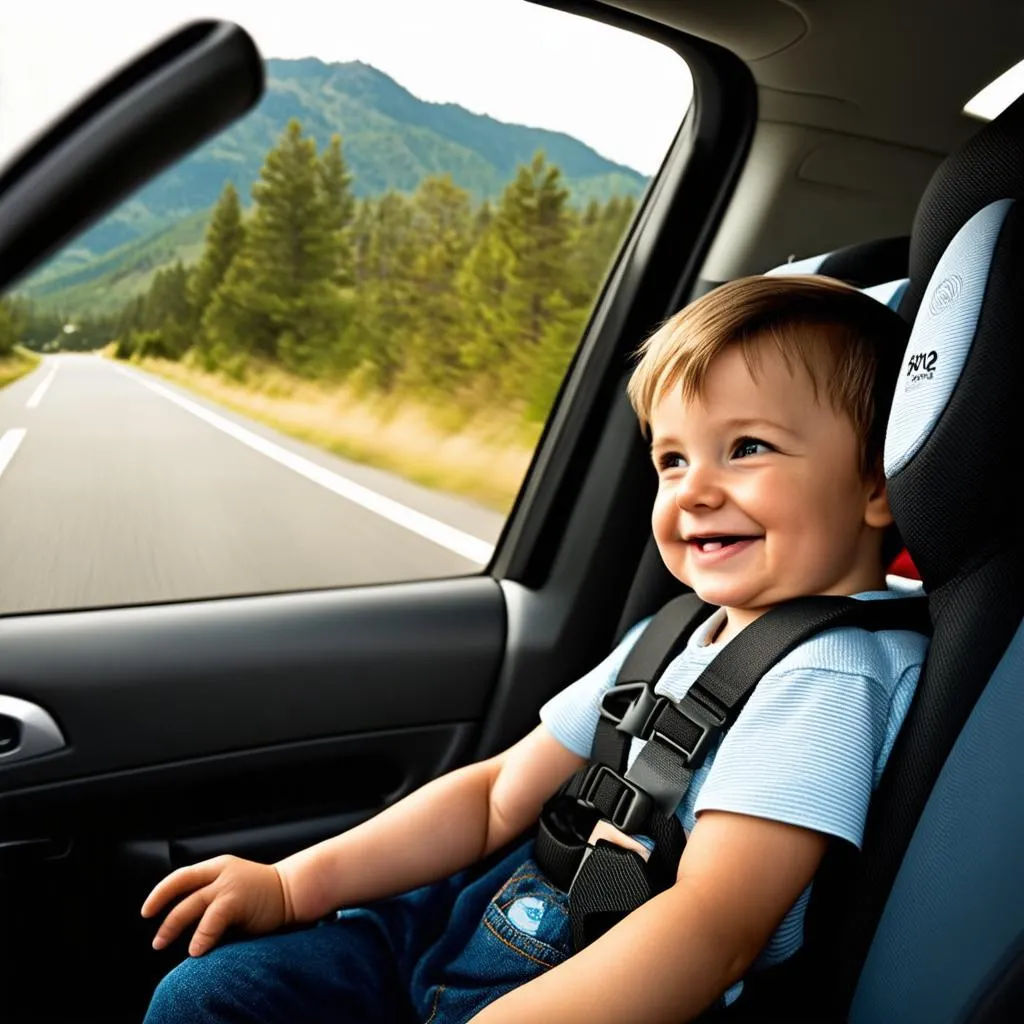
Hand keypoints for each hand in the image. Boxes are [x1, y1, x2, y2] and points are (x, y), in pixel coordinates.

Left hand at [141, 855, 290, 955]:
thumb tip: (183, 922)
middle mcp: (220, 871)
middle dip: (163, 915)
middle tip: (156, 939)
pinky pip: (211, 919)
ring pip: (191, 904)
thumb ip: (211, 898)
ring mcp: (228, 883)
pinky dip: (201, 936)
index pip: (181, 876)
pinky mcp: (237, 898)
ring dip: (173, 927)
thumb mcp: (232, 888)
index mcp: (217, 867)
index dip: (160, 892)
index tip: (147, 911)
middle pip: (180, 887)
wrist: (292, 892)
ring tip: (163, 944)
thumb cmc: (263, 896)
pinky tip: (196, 950)